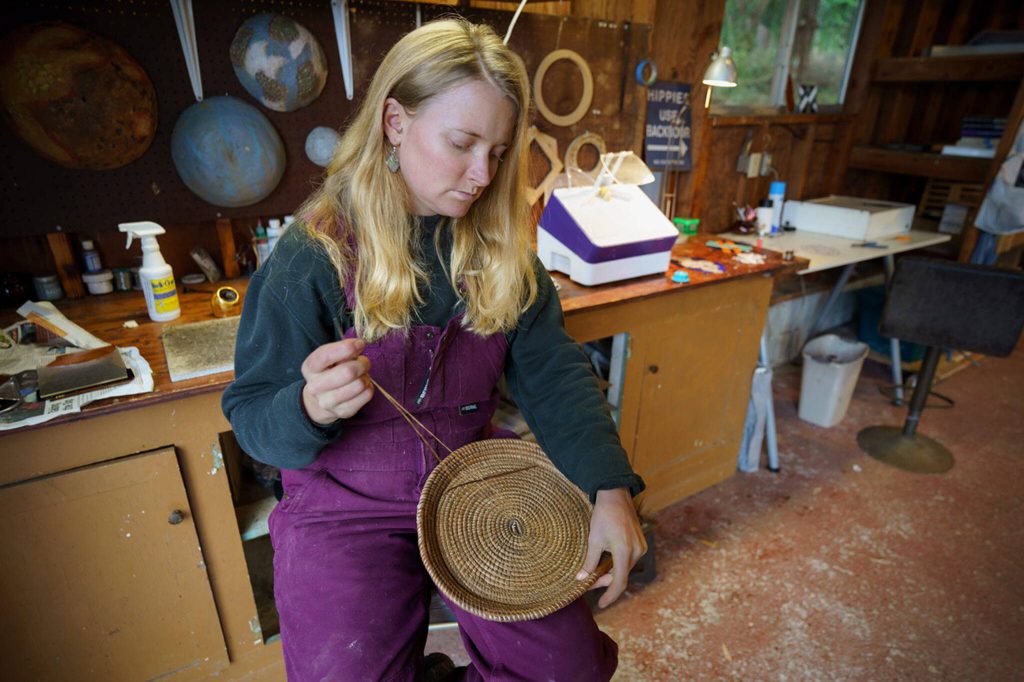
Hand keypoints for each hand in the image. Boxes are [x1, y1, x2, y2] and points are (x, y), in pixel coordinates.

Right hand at [301, 338, 373, 424]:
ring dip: (365, 376)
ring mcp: (327, 402)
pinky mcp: (342, 412)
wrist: (321, 399)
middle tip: (364, 362)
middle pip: (347, 372)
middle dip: (362, 363)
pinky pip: (366, 395)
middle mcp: (315, 387)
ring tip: (361, 375)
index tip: (360, 344)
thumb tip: (358, 345)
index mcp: (310, 368)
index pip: (325, 356)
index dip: (346, 348)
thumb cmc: (329, 371)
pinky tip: (362, 386)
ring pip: (359, 385)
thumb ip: (342, 349)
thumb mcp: (330, 357)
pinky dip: (369, 387)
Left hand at [576, 487, 646, 607]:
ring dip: (612, 573)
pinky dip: (618, 564)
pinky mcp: (640, 542)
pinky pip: (629, 559)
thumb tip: (581, 579)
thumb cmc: (603, 516)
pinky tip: (607, 562)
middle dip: (606, 581)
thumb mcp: (594, 540)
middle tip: (590, 582)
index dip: (610, 595)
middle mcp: (637, 551)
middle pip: (622, 575)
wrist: (615, 495)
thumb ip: (589, 562)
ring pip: (626, 568)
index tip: (601, 604)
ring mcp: (641, 546)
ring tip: (597, 572)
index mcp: (625, 552)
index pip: (620, 582)